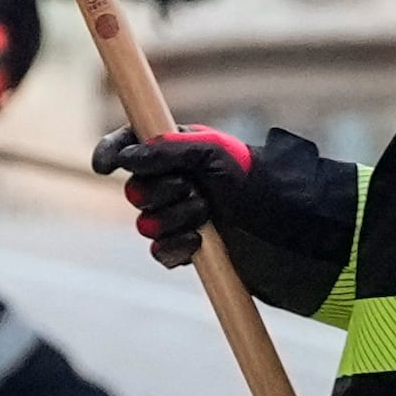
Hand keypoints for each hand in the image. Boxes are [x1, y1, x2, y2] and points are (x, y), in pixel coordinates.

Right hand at [90, 123, 254, 269]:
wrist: (289, 232)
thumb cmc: (258, 184)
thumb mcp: (215, 154)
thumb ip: (168, 149)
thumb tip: (127, 157)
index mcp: (181, 150)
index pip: (132, 144)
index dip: (113, 151)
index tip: (106, 166)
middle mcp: (176, 181)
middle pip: (134, 189)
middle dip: (159, 193)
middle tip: (193, 190)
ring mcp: (180, 216)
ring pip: (144, 223)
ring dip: (173, 220)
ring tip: (206, 216)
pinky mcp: (187, 248)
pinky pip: (158, 251)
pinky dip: (174, 247)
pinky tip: (199, 242)